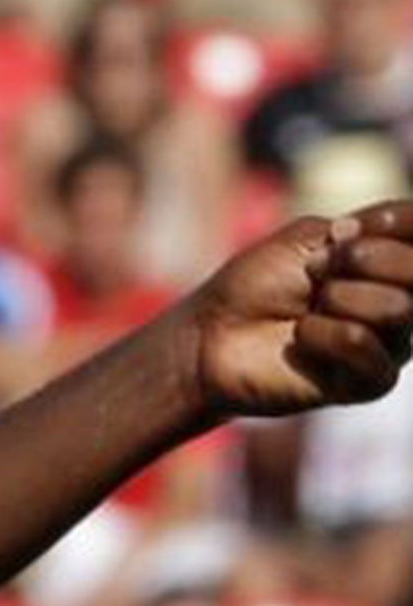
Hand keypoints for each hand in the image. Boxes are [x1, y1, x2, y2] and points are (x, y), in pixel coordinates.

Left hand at [190, 202, 412, 417]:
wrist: (212, 336)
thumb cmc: (256, 285)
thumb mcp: (309, 238)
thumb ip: (366, 228)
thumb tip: (400, 231)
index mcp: (393, 263)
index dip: (394, 223)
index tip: (341, 231)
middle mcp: (404, 302)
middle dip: (360, 260)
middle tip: (314, 272)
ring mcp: (390, 345)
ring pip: (398, 310)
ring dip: (337, 298)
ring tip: (303, 310)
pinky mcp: (368, 383)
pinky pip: (366, 348)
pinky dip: (325, 336)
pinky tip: (300, 338)